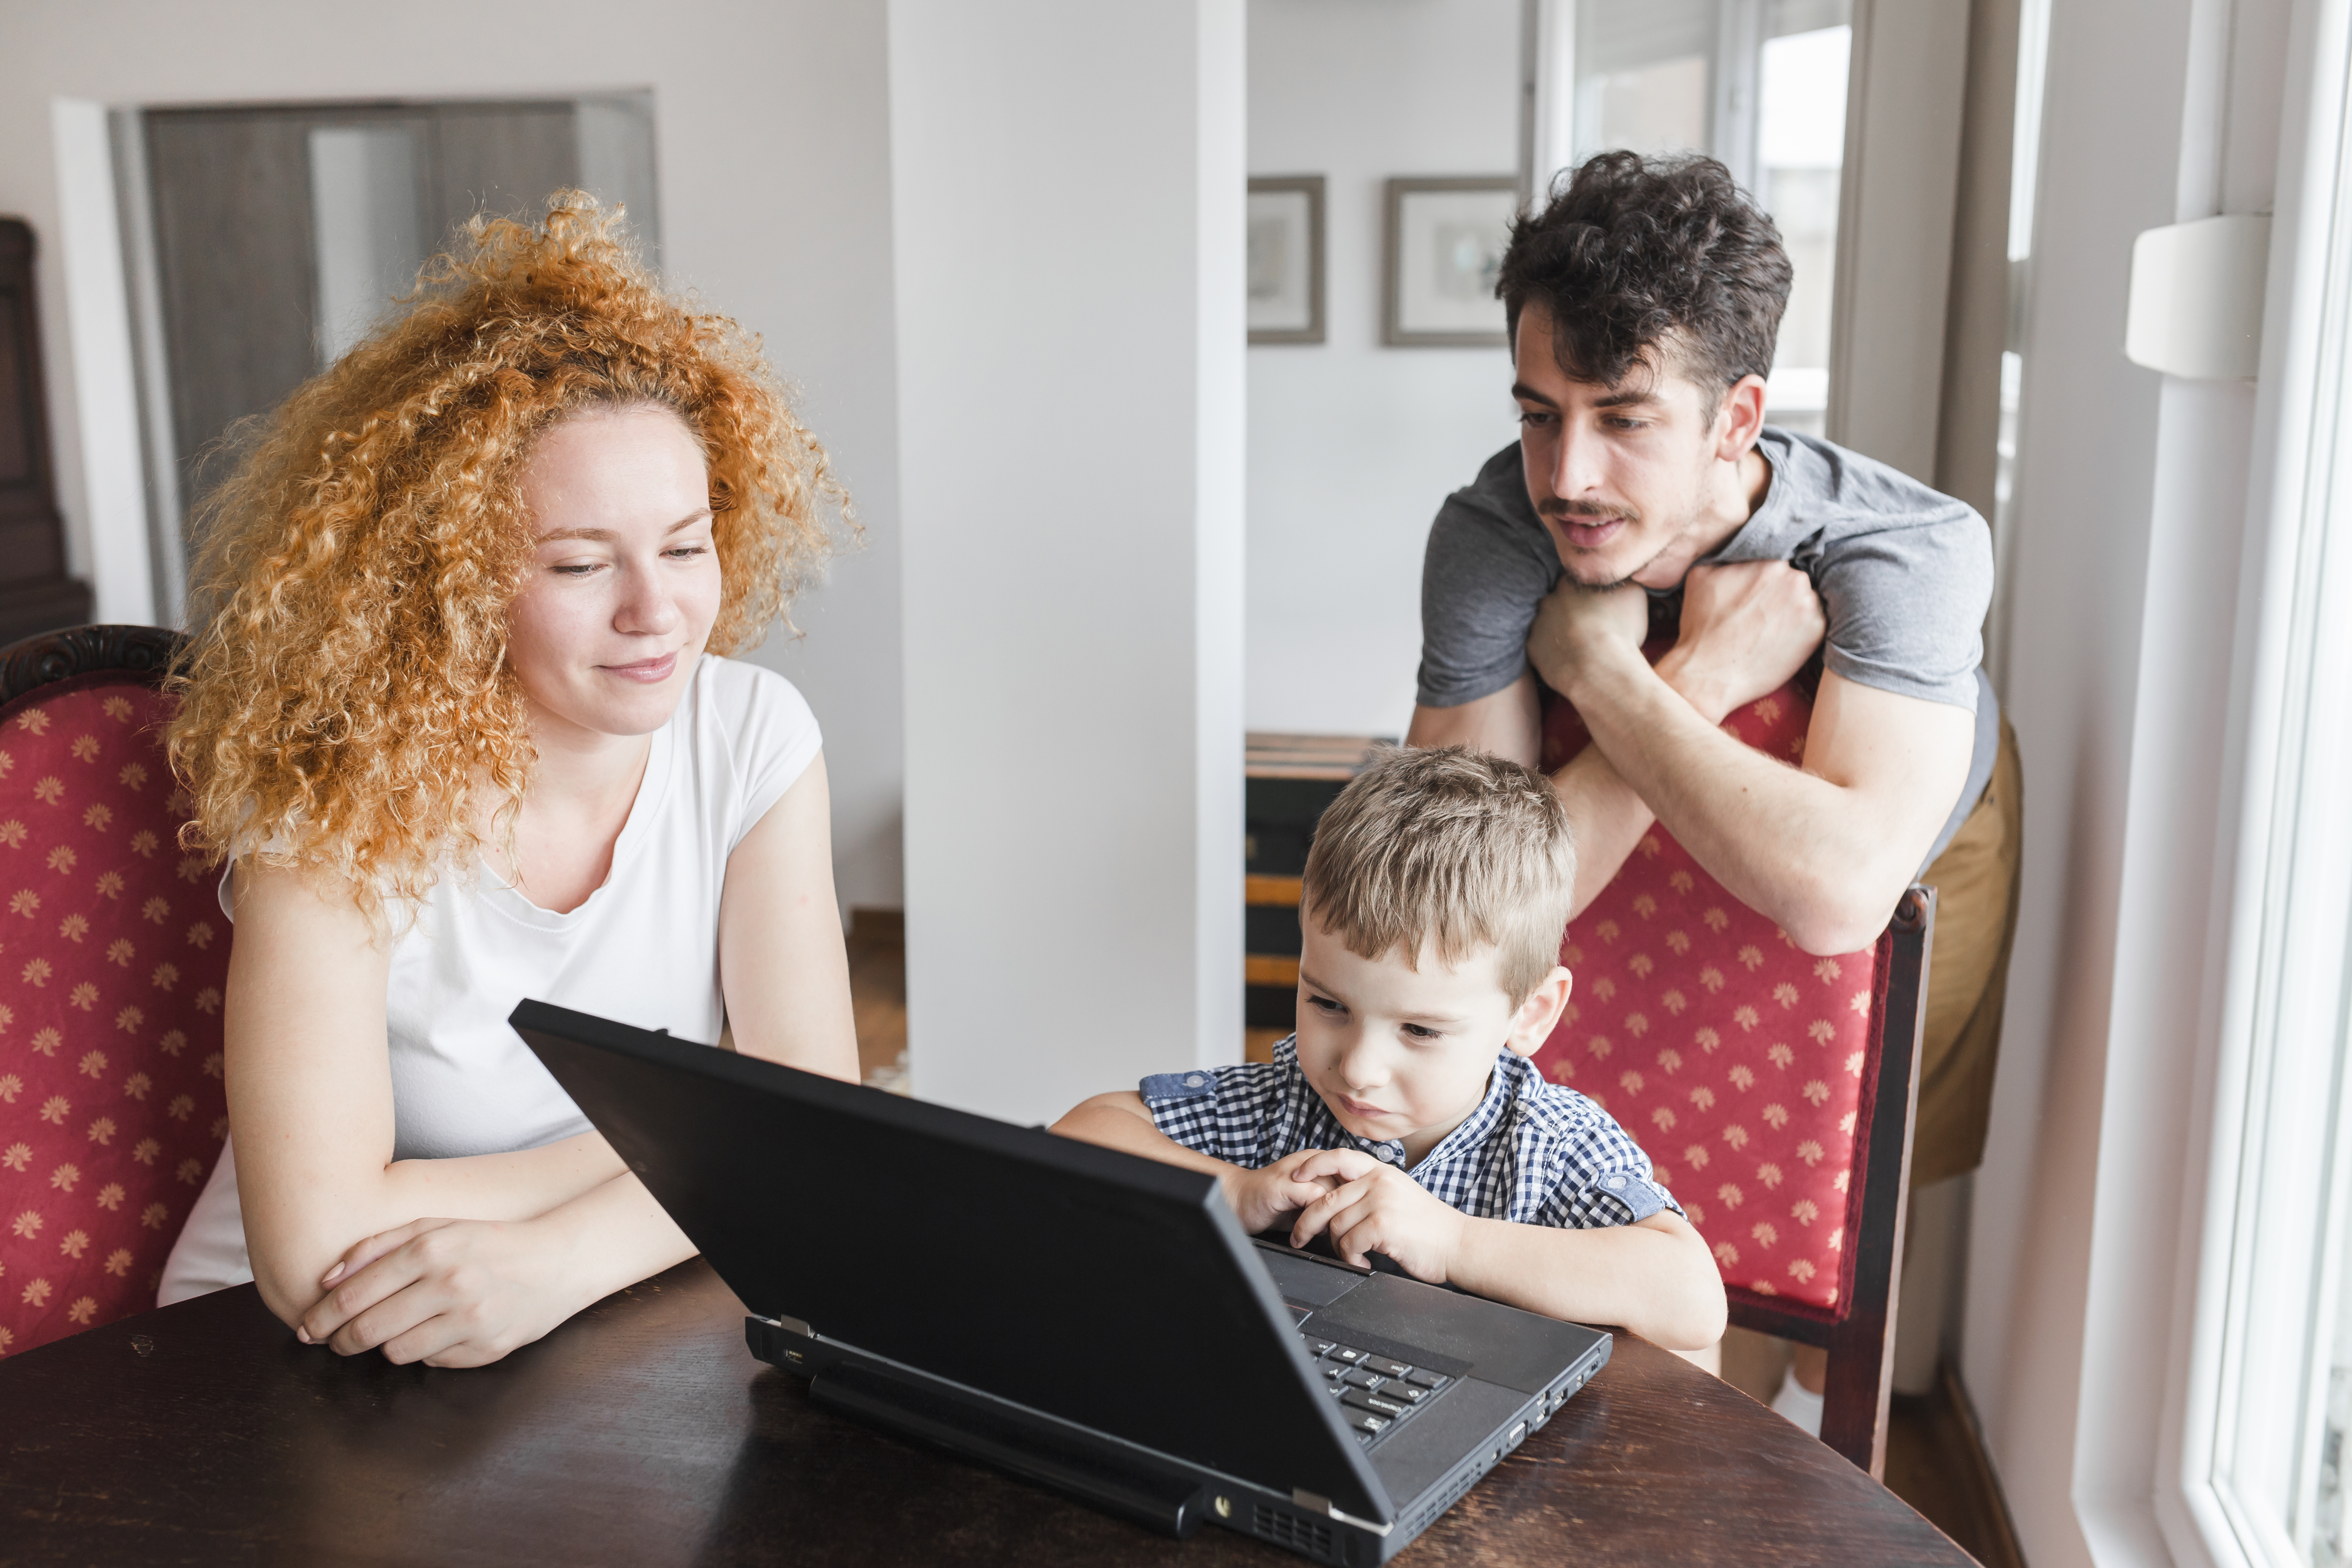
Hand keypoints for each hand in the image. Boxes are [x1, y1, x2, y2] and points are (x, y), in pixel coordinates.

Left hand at [296, 1216, 582, 1366]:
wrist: (557, 1261)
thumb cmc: (487, 1242)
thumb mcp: (434, 1227)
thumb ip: (377, 1246)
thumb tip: (327, 1279)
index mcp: (431, 1249)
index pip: (354, 1294)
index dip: (321, 1317)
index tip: (307, 1327)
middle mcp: (450, 1284)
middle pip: (368, 1329)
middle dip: (341, 1340)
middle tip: (334, 1341)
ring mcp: (471, 1319)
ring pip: (396, 1352)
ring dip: (384, 1346)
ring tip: (391, 1332)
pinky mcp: (487, 1348)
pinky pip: (433, 1362)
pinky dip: (425, 1352)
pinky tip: (436, 1333)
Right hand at [1222, 1149, 1346, 1233]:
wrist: (1237, 1200)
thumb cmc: (1272, 1203)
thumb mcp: (1306, 1202)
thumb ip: (1329, 1202)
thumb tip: (1355, 1219)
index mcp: (1318, 1162)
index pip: (1353, 1175)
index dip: (1357, 1200)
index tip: (1354, 1222)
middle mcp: (1310, 1162)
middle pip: (1348, 1184)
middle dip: (1347, 1211)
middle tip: (1338, 1234)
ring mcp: (1296, 1171)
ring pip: (1333, 1191)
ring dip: (1331, 1218)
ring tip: (1320, 1235)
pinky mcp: (1284, 1184)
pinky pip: (1314, 1200)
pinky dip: (1314, 1221)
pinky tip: (1302, 1234)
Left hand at [1284, 1151, 1466, 1283]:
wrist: (1459, 1244)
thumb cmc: (1429, 1227)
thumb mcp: (1399, 1194)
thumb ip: (1371, 1190)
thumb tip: (1336, 1199)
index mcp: (1381, 1171)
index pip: (1338, 1157)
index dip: (1312, 1165)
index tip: (1296, 1176)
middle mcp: (1379, 1181)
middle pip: (1325, 1198)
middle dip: (1306, 1222)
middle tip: (1299, 1238)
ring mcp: (1381, 1201)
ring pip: (1335, 1225)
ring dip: (1338, 1247)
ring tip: (1353, 1255)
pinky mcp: (1382, 1225)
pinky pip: (1348, 1244)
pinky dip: (1351, 1258)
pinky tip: (1364, 1262)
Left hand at [1527, 578, 1649, 700]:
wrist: (1601, 668)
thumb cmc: (1621, 630)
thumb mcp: (1633, 594)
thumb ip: (1620, 579)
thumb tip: (1617, 578)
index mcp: (1571, 582)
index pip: (1575, 580)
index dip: (1586, 592)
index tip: (1596, 604)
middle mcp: (1549, 599)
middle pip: (1558, 601)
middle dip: (1570, 609)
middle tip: (1588, 625)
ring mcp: (1537, 623)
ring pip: (1548, 622)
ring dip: (1559, 629)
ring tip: (1580, 643)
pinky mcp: (1532, 647)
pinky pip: (1541, 646)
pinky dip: (1552, 650)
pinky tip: (1569, 657)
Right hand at [1655, 561, 1824, 723]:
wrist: (1709, 675)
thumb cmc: (1701, 628)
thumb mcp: (1700, 577)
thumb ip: (1725, 556)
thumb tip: (1734, 552)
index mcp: (1769, 562)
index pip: (1776, 561)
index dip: (1766, 579)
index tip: (1757, 592)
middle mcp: (1794, 579)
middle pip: (1794, 580)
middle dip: (1781, 593)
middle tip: (1763, 612)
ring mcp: (1808, 606)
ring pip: (1806, 600)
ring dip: (1793, 610)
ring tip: (1770, 628)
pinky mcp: (1816, 632)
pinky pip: (1814, 623)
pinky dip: (1801, 631)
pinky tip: (1780, 641)